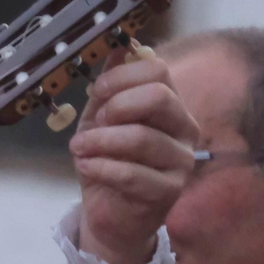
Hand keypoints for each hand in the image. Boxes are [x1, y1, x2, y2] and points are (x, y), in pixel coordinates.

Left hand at [70, 45, 198, 263]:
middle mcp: (185, 129)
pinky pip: (132, 174)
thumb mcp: (100, 122)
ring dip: (100, 141)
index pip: (158, 71)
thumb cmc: (108, 164)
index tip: (97, 91)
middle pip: (159, 98)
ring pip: (142, 138)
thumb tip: (117, 49)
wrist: (110, 214)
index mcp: (170, 106)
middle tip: (93, 123)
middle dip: (117, 106)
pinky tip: (85, 167)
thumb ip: (108, 90)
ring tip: (78, 149)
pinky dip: (101, 167)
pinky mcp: (170, 191)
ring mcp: (182, 161)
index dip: (122, 76)